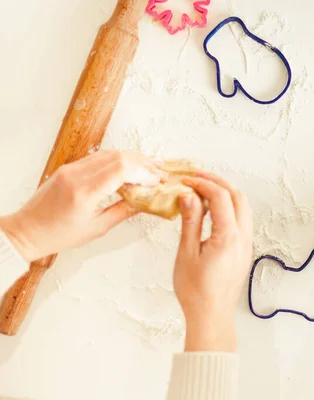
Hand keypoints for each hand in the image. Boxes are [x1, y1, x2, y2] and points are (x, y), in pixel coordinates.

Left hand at [0, 150, 160, 261]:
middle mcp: (76, 175)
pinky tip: (129, 166)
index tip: (157, 180)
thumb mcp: (97, 228)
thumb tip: (146, 201)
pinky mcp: (69, 167)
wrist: (28, 230)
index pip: (121, 170)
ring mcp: (71, 168)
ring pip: (109, 153)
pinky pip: (98, 157)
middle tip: (158, 171)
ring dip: (131, 158)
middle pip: (118, 157)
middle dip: (142, 162)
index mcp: (84, 193)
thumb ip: (123, 211)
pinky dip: (117, 159)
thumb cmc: (59, 235)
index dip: (143, 172)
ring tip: (149, 167)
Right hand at [174, 171, 252, 352]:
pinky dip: (228, 208)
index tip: (187, 180)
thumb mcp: (187, 253)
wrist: (211, 317)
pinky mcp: (245, 251)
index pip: (221, 197)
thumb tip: (189, 195)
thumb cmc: (196, 292)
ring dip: (225, 194)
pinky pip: (241, 221)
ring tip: (202, 191)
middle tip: (196, 177)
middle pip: (238, 197)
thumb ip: (191, 221)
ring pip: (243, 208)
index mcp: (229, 238)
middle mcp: (243, 239)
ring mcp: (247, 245)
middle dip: (218, 182)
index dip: (204, 183)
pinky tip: (210, 211)